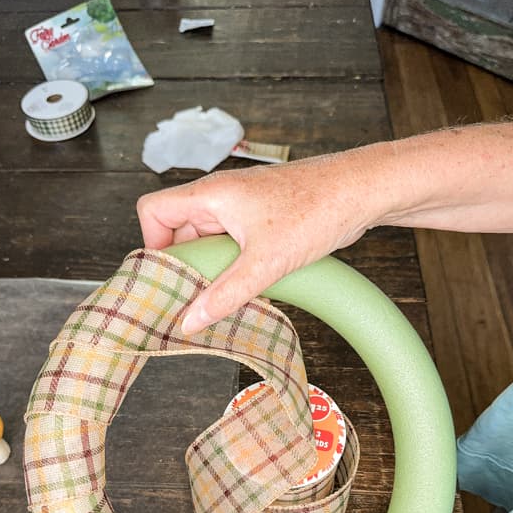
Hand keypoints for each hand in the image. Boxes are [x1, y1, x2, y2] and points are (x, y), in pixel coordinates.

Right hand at [137, 151, 386, 334]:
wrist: (362, 191)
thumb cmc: (318, 209)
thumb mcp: (264, 263)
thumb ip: (224, 294)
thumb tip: (190, 320)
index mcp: (211, 195)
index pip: (153, 210)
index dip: (151, 243)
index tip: (167, 275)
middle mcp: (221, 197)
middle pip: (178, 231)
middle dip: (185, 265)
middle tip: (196, 297)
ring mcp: (241, 207)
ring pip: (207, 240)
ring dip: (212, 268)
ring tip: (225, 294)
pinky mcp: (260, 219)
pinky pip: (231, 244)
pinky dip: (233, 265)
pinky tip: (249, 285)